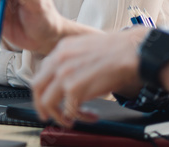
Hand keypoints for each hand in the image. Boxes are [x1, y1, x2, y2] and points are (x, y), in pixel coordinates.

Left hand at [32, 29, 146, 126]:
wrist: (131, 51)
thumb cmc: (117, 50)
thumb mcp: (85, 47)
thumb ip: (72, 60)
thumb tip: (68, 77)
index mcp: (61, 49)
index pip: (42, 72)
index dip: (44, 88)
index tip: (48, 98)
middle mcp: (59, 61)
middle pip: (37, 87)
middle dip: (41, 105)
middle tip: (47, 115)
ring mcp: (65, 74)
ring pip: (48, 102)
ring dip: (59, 116)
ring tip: (71, 120)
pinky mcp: (75, 88)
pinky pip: (69, 110)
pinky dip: (79, 117)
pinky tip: (91, 116)